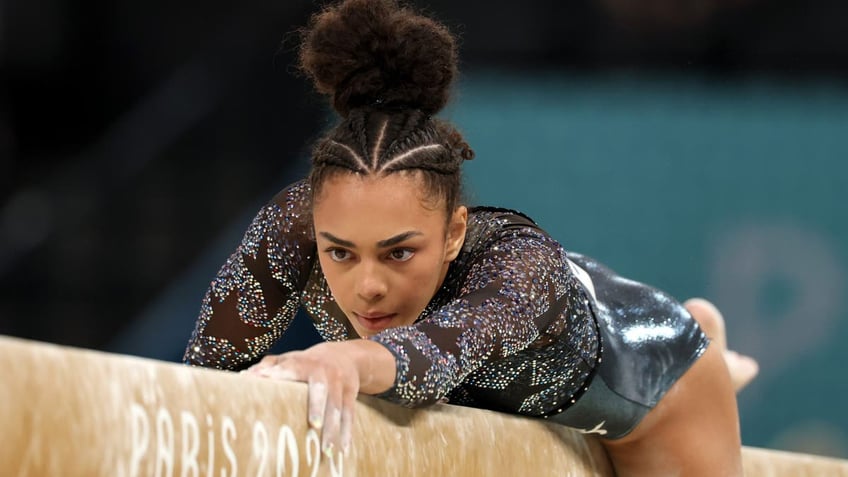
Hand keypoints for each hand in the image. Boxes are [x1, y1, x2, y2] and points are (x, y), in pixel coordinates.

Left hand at [246, 342, 358, 458]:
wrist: (344, 354)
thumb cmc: (308, 362)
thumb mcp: (291, 358)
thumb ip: (270, 365)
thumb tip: (245, 376)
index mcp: (305, 362)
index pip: (292, 367)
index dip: (280, 374)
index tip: (267, 381)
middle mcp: (324, 371)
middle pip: (321, 389)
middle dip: (318, 406)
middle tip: (314, 424)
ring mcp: (339, 382)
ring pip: (337, 406)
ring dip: (334, 428)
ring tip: (327, 450)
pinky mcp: (351, 392)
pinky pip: (350, 413)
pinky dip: (347, 431)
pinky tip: (344, 448)